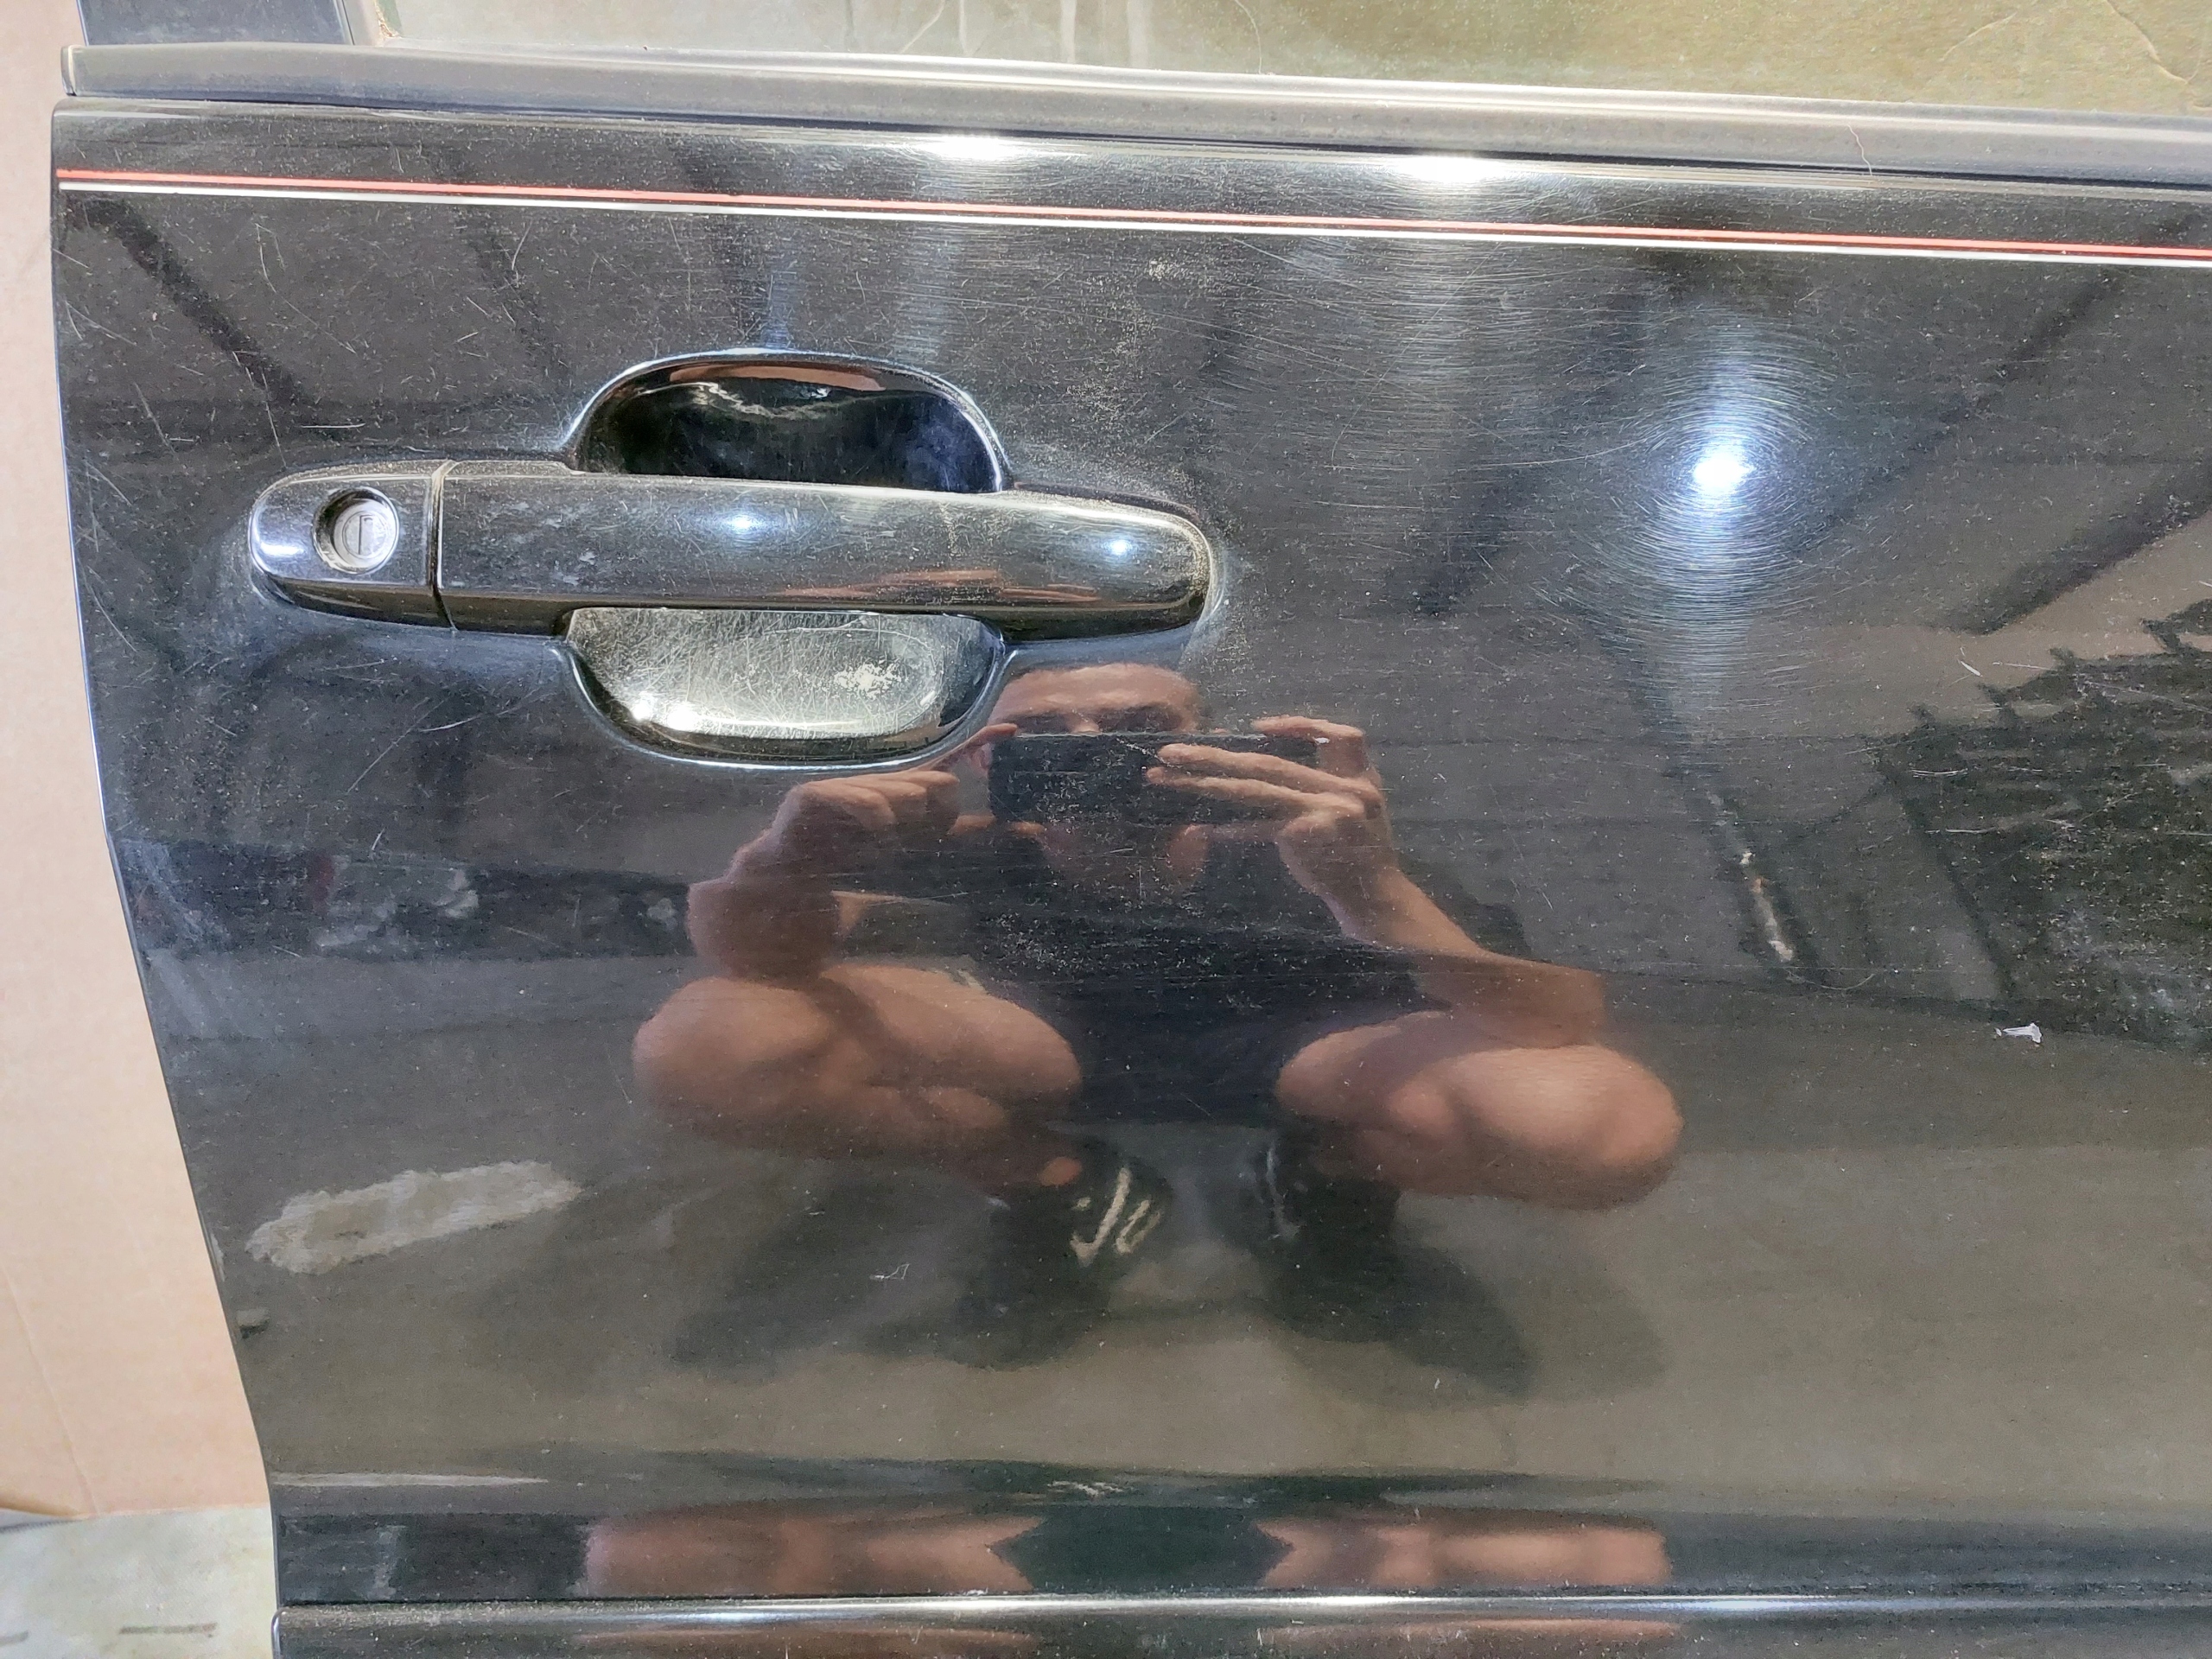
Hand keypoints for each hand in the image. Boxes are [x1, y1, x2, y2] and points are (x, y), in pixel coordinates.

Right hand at [746, 724, 1011, 880]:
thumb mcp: (918, 852)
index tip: (1012, 731)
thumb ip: (965, 839)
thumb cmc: (852, 863)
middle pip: (939, 785)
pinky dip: (880, 824)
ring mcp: (849, 785)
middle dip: (936, 818)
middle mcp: (879, 782)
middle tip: (915, 841)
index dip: (980, 742)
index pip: (947, 762)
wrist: (788, 879)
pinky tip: (877, 841)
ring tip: (886, 848)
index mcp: (902, 793)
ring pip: (908, 794)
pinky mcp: (819, 794)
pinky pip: (869, 802)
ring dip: (905, 828)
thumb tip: (1027, 833)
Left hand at [1148, 716, 1399, 908]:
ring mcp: (1325, 809)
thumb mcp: (1350, 813)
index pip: (1339, 736)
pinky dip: (1231, 827)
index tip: (1257, 728)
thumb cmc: (1356, 857)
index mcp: (1359, 777)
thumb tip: (1253, 777)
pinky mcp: (1307, 832)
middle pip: (1269, 763)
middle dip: (1215, 755)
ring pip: (1254, 789)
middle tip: (1170, 751)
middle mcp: (1345, 788)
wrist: (1374, 899)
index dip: (1298, 726)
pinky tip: (1205, 829)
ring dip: (1205, 782)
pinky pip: (1259, 825)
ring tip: (1166, 778)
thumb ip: (1317, 791)